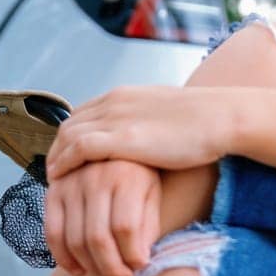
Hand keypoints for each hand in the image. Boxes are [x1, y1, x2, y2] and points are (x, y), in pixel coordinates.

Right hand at [45, 159, 161, 275]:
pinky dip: (63, 258)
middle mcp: (95, 177)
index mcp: (126, 176)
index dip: (132, 255)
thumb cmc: (139, 174)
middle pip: (98, 237)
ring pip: (74, 239)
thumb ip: (148, 225)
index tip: (140, 267)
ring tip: (106, 273)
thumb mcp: (152, 192)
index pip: (125, 227)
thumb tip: (138, 263)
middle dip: (111, 268)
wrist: (111, 144)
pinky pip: (53, 232)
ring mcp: (70, 183)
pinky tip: (79, 269)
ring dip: (90, 266)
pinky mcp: (53, 191)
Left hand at [47, 84, 235, 179]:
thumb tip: (144, 138)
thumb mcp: (165, 115)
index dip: (69, 137)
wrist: (222, 118)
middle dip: (57, 148)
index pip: (82, 114)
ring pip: (67, 135)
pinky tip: (61, 179)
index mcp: (124, 95)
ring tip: (54, 180)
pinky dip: (64, 163)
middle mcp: (114, 101)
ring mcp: (116, 118)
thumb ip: (145, 123)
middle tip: (54, 172)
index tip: (67, 157)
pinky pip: (78, 149)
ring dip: (56, 158)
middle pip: (69, 124)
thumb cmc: (205, 122)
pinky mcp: (121, 137)